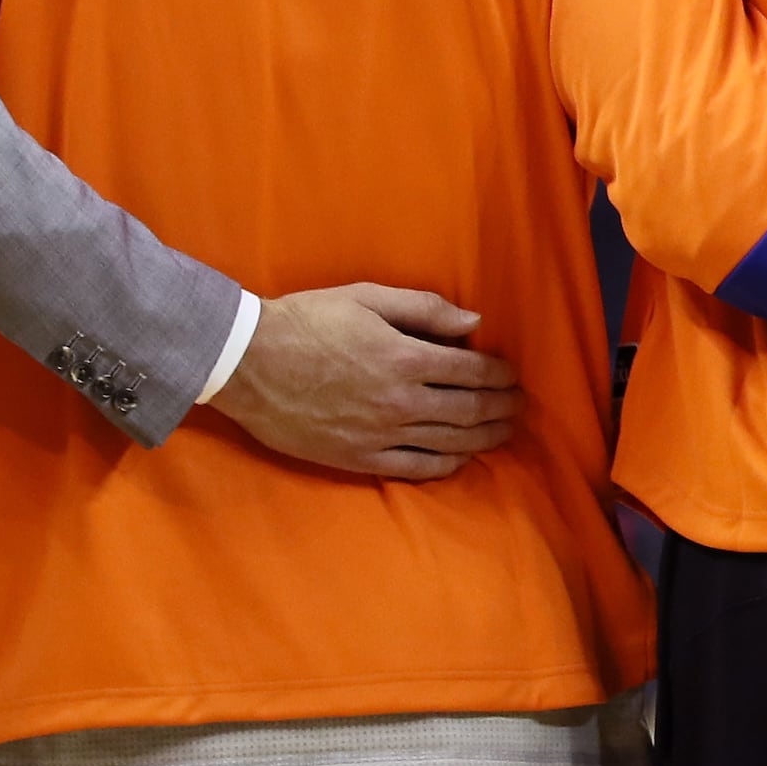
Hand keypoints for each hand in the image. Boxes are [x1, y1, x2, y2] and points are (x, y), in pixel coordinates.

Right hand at [209, 286, 523, 480]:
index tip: (513, 375)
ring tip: (505, 431)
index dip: (500, 375)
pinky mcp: (359, 458)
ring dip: (486, 438)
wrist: (247, 363)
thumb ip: (424, 309)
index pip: (472, 372)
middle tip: (520, 405)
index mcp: (405, 357)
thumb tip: (474, 324)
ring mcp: (381, 434)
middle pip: (470, 410)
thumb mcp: (366, 297)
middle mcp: (400, 401)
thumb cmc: (306, 320)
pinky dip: (448, 464)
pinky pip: (417, 468)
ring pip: (451, 442)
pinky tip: (461, 457)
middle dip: (503, 407)